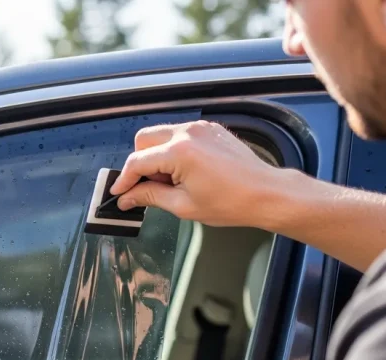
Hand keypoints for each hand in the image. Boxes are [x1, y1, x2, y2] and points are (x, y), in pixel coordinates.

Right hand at [109, 120, 290, 227]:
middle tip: (148, 186)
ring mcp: (201, 128)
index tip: (119, 193)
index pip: (138, 162)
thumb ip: (150, 196)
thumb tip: (127, 198)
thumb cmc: (231, 202)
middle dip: (140, 162)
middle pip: (144, 140)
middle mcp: (188, 133)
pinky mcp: (210, 130)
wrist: (266, 193)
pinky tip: (186, 171)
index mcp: (180, 152)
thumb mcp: (183, 205)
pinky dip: (175, 150)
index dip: (125, 180)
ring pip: (162, 135)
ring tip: (172, 181)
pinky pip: (181, 134)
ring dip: (157, 156)